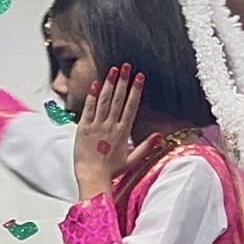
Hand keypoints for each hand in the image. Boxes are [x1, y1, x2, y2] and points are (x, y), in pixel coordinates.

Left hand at [72, 64, 141, 193]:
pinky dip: (92, 96)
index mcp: (123, 133)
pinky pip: (88, 109)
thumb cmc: (111, 171)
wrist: (92, 177)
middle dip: (123, 81)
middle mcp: (111, 126)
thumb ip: (146, 147)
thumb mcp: (132, 160)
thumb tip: (160, 135)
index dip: (136, 91)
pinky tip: (96, 84)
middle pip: (118, 99)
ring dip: (109, 84)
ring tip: (113, 69)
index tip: (140, 77)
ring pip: (104, 101)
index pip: (131, 107)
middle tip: (126, 66)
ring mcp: (96, 126)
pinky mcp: (83, 128)